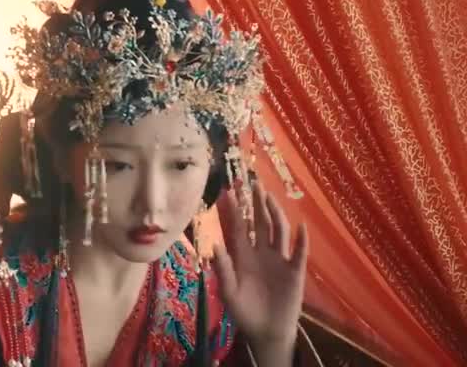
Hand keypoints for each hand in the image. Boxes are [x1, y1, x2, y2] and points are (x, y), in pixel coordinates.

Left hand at [212, 181, 308, 348]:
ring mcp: (279, 260)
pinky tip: (300, 228)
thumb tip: (214, 245)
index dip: (234, 211)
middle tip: (253, 182)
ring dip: (275, 214)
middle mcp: (261, 253)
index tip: (228, 192)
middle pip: (260, 223)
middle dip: (256, 204)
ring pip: (278, 231)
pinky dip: (300, 240)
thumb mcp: (228, 292)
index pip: (237, 228)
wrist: (266, 331)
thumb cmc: (244, 311)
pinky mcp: (295, 272)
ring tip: (270, 197)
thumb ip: (223, 269)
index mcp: (242, 256)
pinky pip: (299, 253)